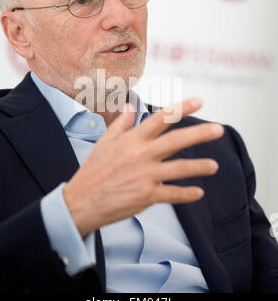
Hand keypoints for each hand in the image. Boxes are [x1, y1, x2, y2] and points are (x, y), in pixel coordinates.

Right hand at [63, 98, 223, 237]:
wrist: (82, 200)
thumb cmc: (94, 170)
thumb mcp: (105, 141)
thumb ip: (122, 122)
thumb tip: (132, 105)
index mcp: (132, 139)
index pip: (160, 118)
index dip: (180, 108)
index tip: (198, 101)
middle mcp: (140, 155)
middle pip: (175, 141)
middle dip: (199, 134)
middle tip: (219, 129)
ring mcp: (144, 176)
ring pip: (178, 168)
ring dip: (199, 167)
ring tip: (215, 165)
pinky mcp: (146, 196)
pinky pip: (172, 194)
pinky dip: (187, 194)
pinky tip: (199, 192)